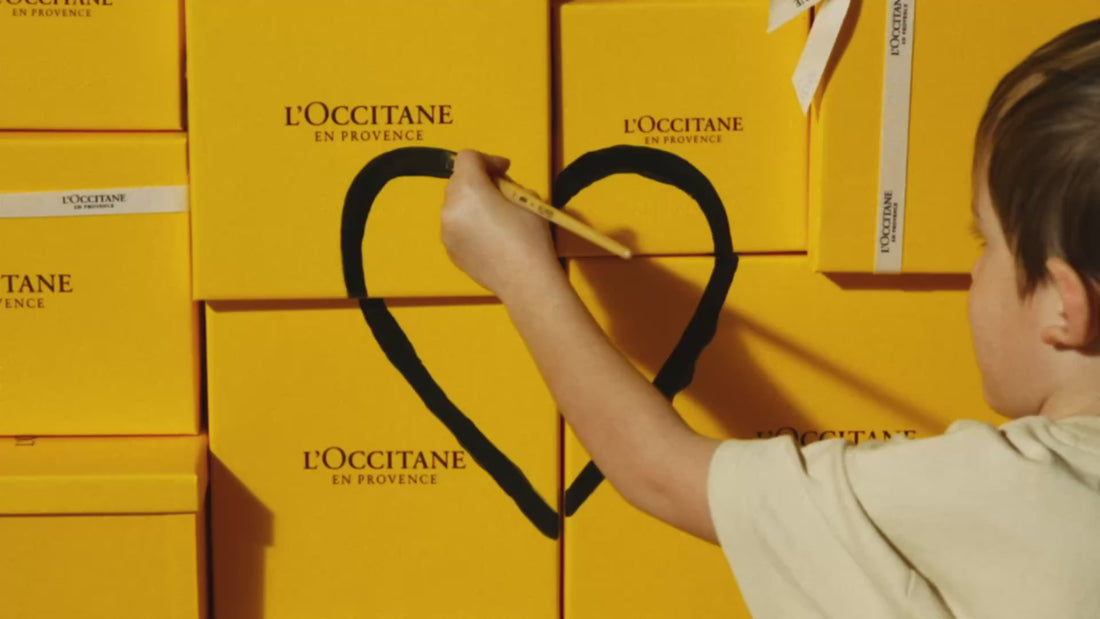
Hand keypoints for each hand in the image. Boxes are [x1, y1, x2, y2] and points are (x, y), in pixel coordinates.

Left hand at [441, 149, 558, 299]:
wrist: (525, 282)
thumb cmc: (530, 237)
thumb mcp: (527, 199)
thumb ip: (507, 185)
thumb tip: (497, 187)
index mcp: (469, 189)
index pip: (467, 158)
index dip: (488, 159)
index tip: (505, 170)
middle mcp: (450, 208)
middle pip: (458, 180)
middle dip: (477, 180)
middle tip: (501, 192)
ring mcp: (446, 232)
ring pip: (455, 205)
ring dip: (472, 203)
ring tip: (494, 217)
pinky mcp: (450, 251)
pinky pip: (456, 227)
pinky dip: (469, 224)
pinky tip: (489, 239)